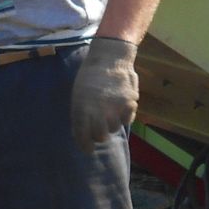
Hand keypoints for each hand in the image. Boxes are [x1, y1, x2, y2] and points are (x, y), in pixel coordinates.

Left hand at [71, 37, 139, 151]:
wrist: (110, 58)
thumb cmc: (90, 77)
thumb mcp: (78, 95)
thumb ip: (79, 114)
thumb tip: (82, 134)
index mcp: (82, 109)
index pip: (83, 135)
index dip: (85, 145)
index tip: (87, 150)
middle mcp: (99, 111)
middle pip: (101, 137)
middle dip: (99, 136)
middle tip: (98, 131)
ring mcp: (116, 108)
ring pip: (114, 127)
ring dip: (111, 123)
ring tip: (109, 111)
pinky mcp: (130, 104)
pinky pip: (127, 119)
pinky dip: (123, 116)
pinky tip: (119, 107)